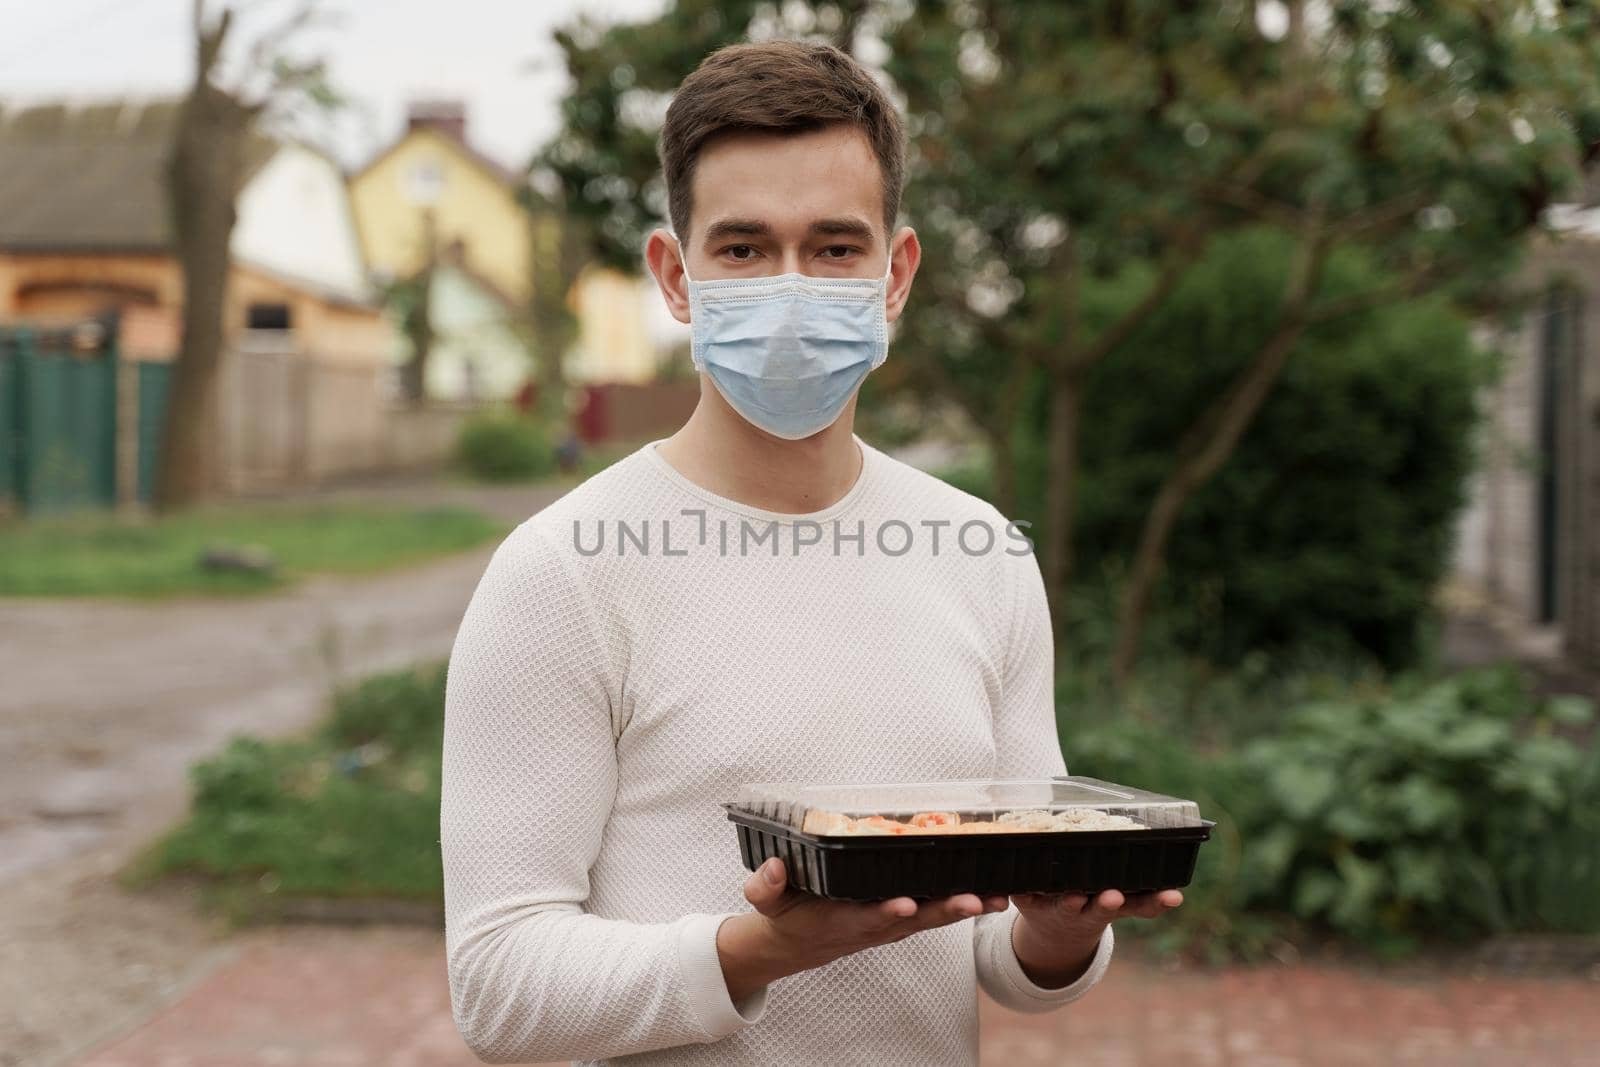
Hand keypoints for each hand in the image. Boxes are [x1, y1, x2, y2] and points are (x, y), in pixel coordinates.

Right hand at [716, 857, 1009, 1002]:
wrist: (796, 945)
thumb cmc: (784, 914)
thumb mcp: (765, 901)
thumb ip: (764, 886)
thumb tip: (773, 868)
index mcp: (839, 920)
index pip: (864, 918)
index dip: (883, 913)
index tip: (905, 906)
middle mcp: (871, 925)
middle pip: (912, 921)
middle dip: (942, 911)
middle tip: (972, 901)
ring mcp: (889, 925)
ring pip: (930, 918)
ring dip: (962, 909)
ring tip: (995, 898)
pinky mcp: (900, 920)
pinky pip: (933, 913)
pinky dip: (960, 905)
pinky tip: (988, 894)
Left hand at [1010, 888, 1183, 987]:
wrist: (1052, 932)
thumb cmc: (1092, 907)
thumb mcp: (1121, 909)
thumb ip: (1148, 903)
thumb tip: (1178, 896)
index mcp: (1110, 909)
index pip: (1137, 906)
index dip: (1152, 902)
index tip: (1171, 897)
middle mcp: (1085, 911)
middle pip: (1098, 909)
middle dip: (1106, 904)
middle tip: (1114, 896)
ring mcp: (1056, 907)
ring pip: (1064, 905)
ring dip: (1070, 901)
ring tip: (1075, 896)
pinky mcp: (1027, 901)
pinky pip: (1022, 895)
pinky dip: (1018, 893)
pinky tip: (1018, 887)